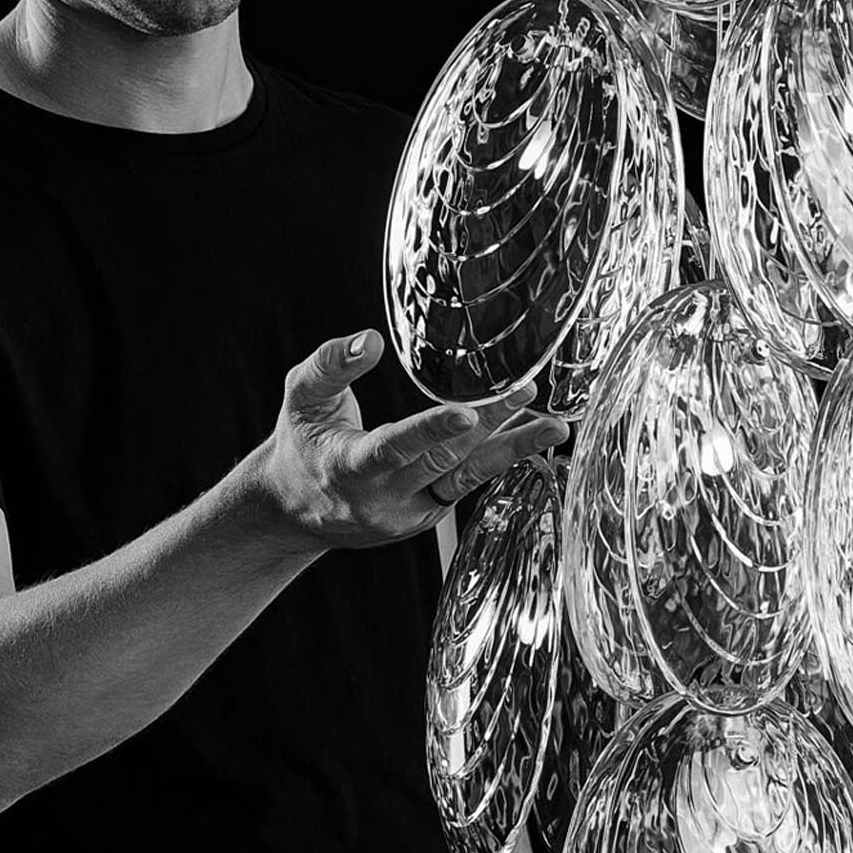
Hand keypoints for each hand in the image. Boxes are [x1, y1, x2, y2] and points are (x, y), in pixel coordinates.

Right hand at [254, 329, 568, 548]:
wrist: (297, 509)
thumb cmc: (301, 442)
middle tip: (526, 392)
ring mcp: (411, 512)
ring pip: (467, 478)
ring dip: (513, 450)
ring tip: (555, 427)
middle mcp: (384, 498)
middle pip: (445, 462)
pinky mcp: (429, 514)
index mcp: (349, 469)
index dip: (431, 432)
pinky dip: (499, 456)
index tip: (468, 413)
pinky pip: (468, 483)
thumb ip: (331, 365)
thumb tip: (369, 339)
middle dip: (490, 427)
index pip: (394, 449)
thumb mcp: (301, 397)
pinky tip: (529, 432)